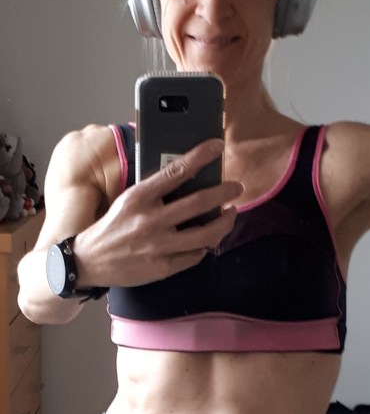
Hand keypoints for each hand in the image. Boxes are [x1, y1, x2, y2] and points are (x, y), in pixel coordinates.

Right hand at [73, 139, 241, 287]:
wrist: (88, 262)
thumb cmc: (113, 225)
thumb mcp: (128, 199)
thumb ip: (154, 188)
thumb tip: (186, 172)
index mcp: (139, 197)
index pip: (176, 171)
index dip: (201, 156)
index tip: (218, 146)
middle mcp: (150, 220)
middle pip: (199, 202)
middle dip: (225, 192)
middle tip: (238, 187)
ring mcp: (158, 246)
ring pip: (206, 233)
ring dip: (225, 222)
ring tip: (230, 213)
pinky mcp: (163, 267)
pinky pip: (196, 255)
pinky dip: (206, 244)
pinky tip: (209, 237)